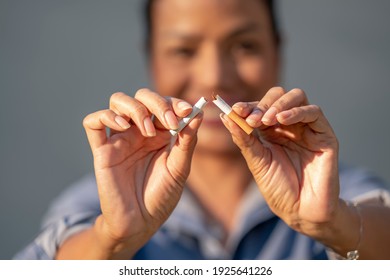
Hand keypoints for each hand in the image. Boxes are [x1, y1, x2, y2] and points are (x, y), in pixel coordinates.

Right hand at [82, 89, 201, 257]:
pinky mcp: (102, 150)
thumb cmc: (161, 196)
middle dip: (158, 103)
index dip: (175, 102)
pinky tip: (121, 125)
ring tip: (149, 131)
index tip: (188, 110)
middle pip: (141, 97)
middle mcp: (139, 132)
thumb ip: (187, 141)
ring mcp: (120, 139)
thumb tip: (197, 113)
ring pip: (118, 101)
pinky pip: (93, 123)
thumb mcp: (179, 169)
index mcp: (159, 134)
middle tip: (170, 122)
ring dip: (136, 108)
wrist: (140, 223)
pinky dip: (105, 116)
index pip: (164, 104)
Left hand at [221, 87, 339, 235]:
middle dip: (262, 104)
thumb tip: (225, 116)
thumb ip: (243, 139)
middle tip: (251, 118)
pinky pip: (314, 112)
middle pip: (279, 96)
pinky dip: (297, 112)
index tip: (234, 109)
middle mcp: (290, 126)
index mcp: (272, 131)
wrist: (300, 210)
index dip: (248, 106)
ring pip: (297, 97)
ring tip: (265, 120)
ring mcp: (308, 128)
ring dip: (278, 105)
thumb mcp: (256, 161)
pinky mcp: (325, 135)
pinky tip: (281, 120)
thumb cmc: (278, 188)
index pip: (260, 107)